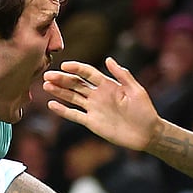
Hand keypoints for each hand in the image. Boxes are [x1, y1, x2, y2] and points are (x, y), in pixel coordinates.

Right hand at [43, 57, 162, 151]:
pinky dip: (63, 110)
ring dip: (59, 91)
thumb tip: (108, 59)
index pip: (88, 73)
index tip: (64, 65)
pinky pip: (74, 115)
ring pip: (72, 97)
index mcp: (108, 84)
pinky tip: (52, 104)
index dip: (76, 68)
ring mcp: (93, 108)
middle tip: (47, 75)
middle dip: (62, 79)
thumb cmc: (145, 110)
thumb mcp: (136, 90)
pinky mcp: (92, 122)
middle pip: (76, 84)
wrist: (147, 133)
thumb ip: (122, 75)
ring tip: (45, 85)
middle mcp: (98, 95)